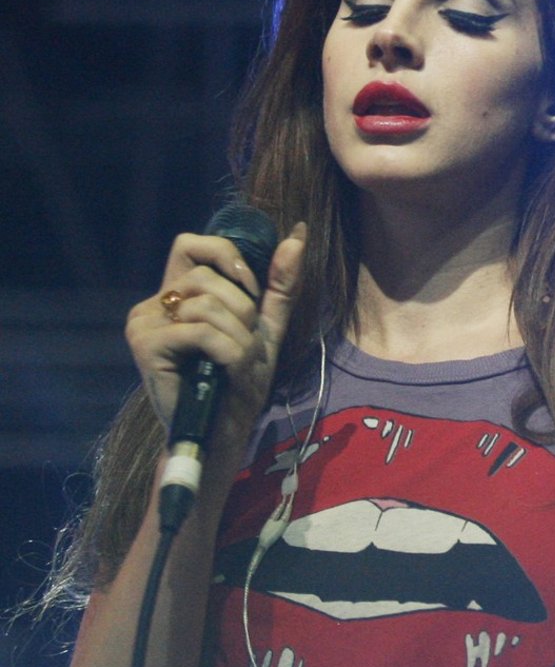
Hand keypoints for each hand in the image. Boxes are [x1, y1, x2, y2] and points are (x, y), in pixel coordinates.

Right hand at [125, 222, 305, 441]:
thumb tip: (298, 233)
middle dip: (242, 308)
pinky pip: (201, 330)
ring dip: (239, 336)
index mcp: (175, 295)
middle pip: (206, 275)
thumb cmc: (239, 383)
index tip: (252, 290)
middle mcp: (153, 304)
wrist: (223, 433)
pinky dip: (229, 351)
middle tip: (244, 341)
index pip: (193, 243)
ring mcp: (144, 323)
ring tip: (238, 362)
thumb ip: (280, 283)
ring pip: (207, 303)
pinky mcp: (146, 345)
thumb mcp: (267, 327)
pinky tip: (228, 370)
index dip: (228, 258)